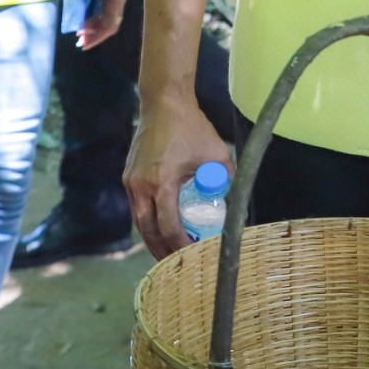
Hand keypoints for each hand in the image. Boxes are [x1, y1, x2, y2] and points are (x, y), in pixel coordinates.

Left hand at [78, 0, 127, 50]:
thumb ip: (84, 5)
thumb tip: (78, 24)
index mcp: (116, 0)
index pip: (109, 27)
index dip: (96, 38)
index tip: (82, 45)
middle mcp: (120, 0)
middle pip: (111, 25)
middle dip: (95, 36)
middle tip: (79, 42)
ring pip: (110, 19)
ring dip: (96, 28)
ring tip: (81, 32)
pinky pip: (109, 11)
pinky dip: (97, 18)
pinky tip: (87, 18)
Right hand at [126, 94, 233, 259]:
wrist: (163, 102)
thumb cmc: (191, 126)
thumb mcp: (217, 153)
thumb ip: (229, 179)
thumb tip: (240, 202)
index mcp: (162, 183)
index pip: (169, 226)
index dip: (179, 246)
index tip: (190, 257)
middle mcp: (141, 186)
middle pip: (148, 231)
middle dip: (161, 251)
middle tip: (175, 266)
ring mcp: (131, 181)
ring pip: (139, 221)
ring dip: (152, 238)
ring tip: (166, 252)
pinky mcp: (128, 175)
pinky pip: (137, 206)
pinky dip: (147, 220)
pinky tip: (159, 227)